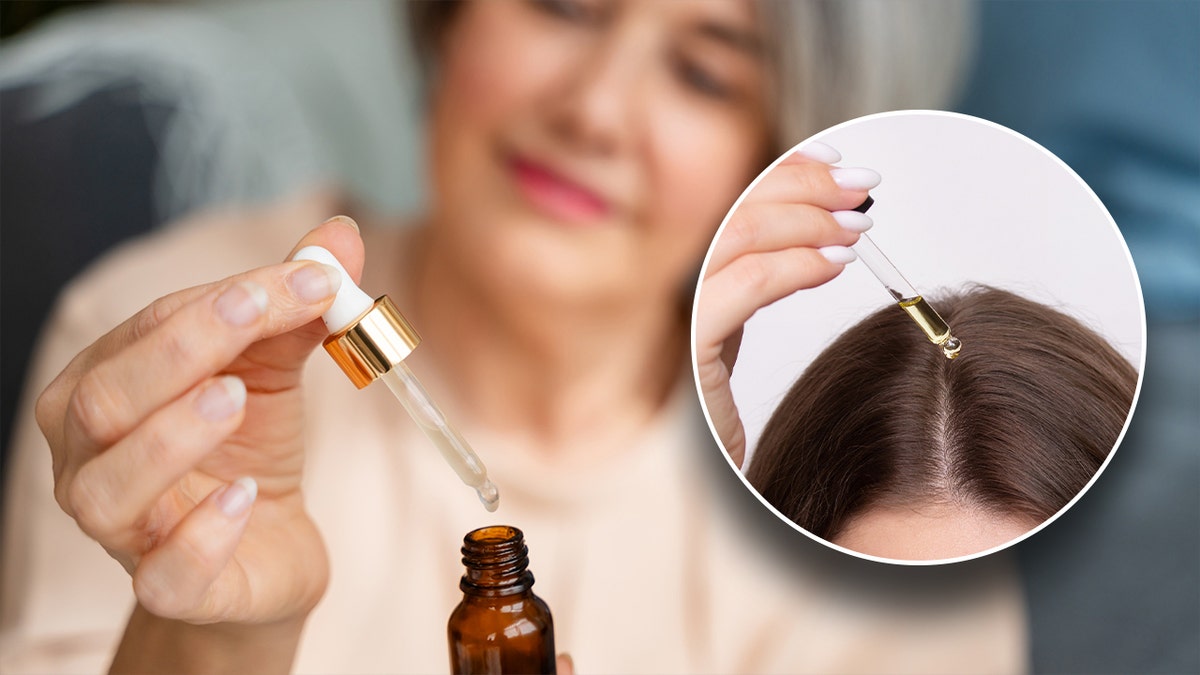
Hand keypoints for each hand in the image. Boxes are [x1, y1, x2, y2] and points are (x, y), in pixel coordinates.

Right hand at [35, 216, 362, 625]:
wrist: (266, 544)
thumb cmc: (249, 447)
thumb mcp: (271, 370)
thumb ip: (294, 307)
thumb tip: (340, 234)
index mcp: (106, 384)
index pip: (149, 329)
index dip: (226, 300)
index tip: (312, 278)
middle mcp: (90, 456)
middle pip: (104, 400)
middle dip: (183, 350)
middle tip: (259, 314)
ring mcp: (122, 529)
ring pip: (107, 487)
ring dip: (172, 437)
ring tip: (237, 399)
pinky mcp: (170, 587)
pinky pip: (163, 574)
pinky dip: (203, 535)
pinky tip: (247, 498)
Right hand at [695, 143, 877, 466]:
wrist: (730, 482)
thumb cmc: (741, 411)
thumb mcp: (745, 328)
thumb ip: (768, 279)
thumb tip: (824, 235)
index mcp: (692, 276)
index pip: (732, 201)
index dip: (781, 172)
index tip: (832, 159)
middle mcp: (682, 287)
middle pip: (734, 206)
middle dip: (802, 185)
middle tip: (861, 186)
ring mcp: (684, 314)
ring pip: (737, 235)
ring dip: (806, 219)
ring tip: (858, 223)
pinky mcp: (695, 350)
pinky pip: (743, 287)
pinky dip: (792, 265)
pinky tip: (833, 264)